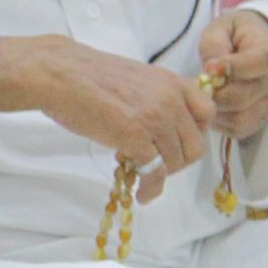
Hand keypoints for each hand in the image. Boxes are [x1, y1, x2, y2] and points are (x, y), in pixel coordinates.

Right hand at [0, 33, 214, 202]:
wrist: (59, 74)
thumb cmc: (86, 76)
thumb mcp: (135, 78)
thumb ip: (154, 97)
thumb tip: (156, 127)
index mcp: (171, 82)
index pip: (207, 113)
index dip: (196, 132)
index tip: (179, 142)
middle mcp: (170, 99)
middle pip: (195, 144)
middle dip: (180, 161)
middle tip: (160, 167)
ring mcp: (155, 118)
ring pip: (176, 161)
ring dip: (163, 176)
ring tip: (145, 180)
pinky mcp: (135, 136)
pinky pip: (154, 171)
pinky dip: (150, 188)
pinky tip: (141, 193)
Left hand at [198, 9, 267, 140]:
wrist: (250, 46)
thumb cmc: (232, 36)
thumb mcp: (220, 29)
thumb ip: (215, 45)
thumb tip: (212, 70)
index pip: (261, 62)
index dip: (234, 67)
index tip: (208, 67)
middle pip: (242, 97)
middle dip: (213, 93)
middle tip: (197, 84)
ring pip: (239, 118)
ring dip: (214, 109)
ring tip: (203, 94)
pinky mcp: (260, 120)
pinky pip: (237, 130)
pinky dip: (218, 122)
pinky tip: (211, 105)